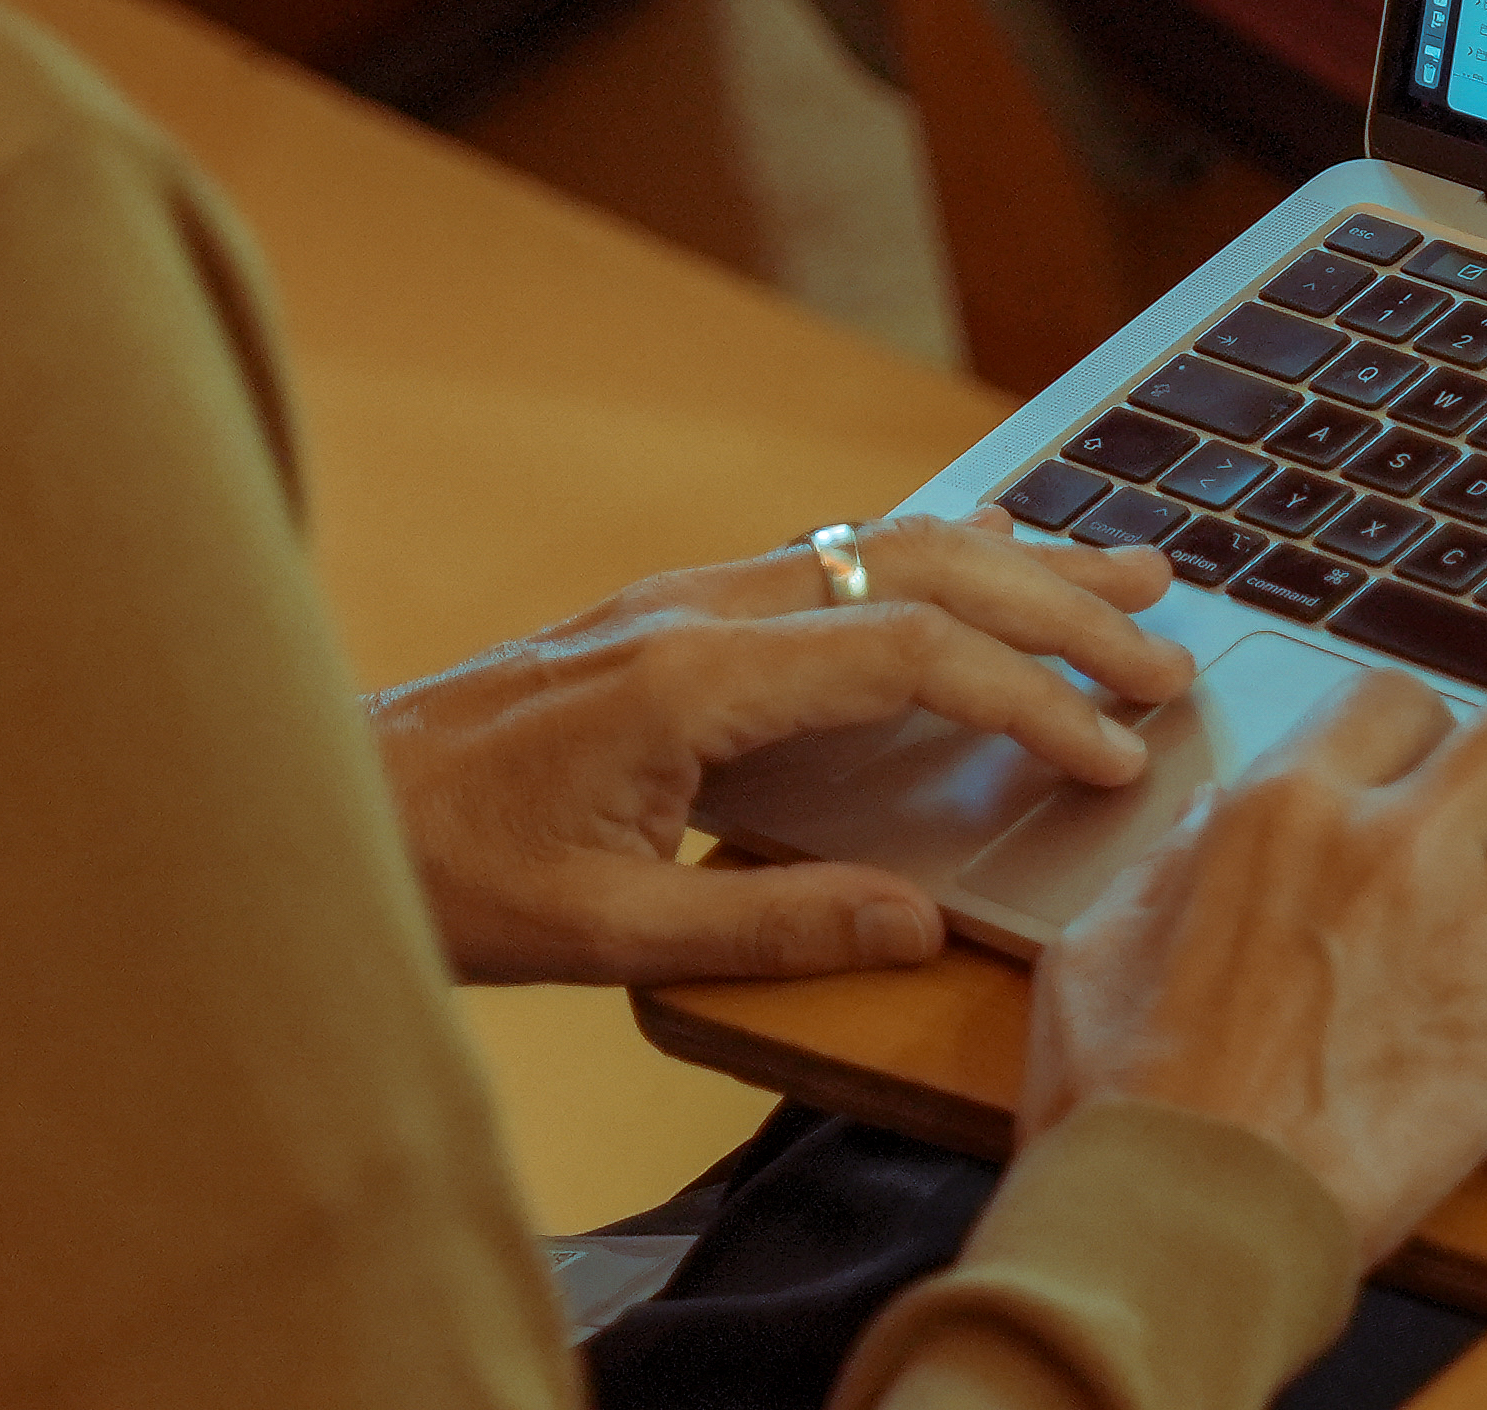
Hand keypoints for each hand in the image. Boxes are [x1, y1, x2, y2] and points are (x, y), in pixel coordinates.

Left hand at [369, 508, 1195, 985]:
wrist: (312, 803)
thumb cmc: (442, 875)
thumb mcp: (603, 935)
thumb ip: (772, 924)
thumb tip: (923, 925)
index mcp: (693, 681)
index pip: (912, 658)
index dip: (1032, 700)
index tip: (1119, 753)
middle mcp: (698, 611)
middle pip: (924, 578)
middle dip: (1063, 614)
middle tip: (1173, 653)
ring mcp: (682, 599)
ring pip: (888, 551)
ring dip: (1018, 567)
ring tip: (1132, 570)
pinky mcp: (668, 614)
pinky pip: (836, 560)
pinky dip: (936, 558)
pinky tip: (986, 552)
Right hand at [1019, 666, 1486, 1262]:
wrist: (1177, 1220)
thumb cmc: (1125, 1097)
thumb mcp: (1109, 938)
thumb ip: (1180, 861)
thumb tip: (1224, 823)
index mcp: (1285, 812)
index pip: (1396, 700)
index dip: (1431, 716)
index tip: (1447, 744)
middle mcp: (1394, 851)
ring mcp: (1473, 943)